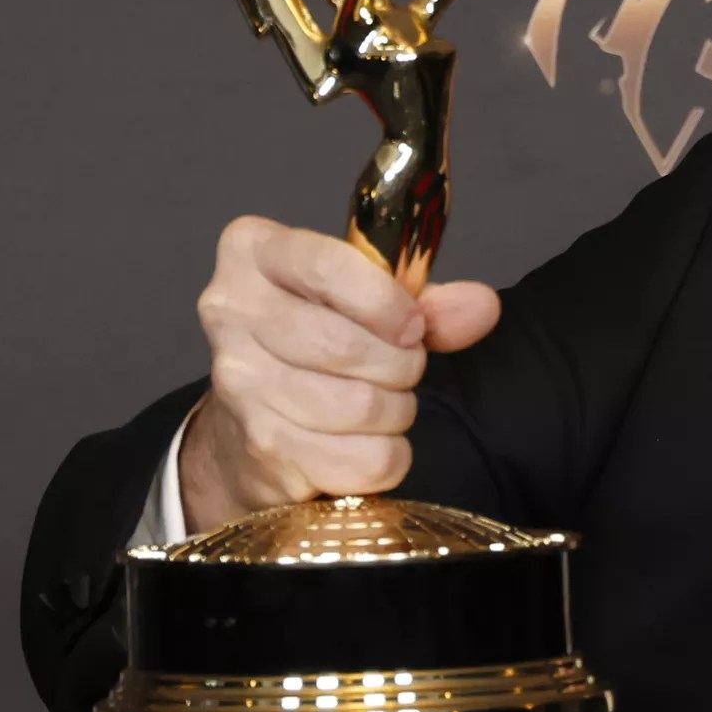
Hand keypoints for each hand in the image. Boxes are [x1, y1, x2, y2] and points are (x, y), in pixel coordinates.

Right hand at [175, 218, 501, 535]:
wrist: (250, 426)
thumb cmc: (315, 347)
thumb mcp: (368, 304)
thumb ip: (427, 302)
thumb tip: (481, 307)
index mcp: (255, 251)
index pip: (330, 268)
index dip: (388, 303)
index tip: (413, 326)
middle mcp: (230, 310)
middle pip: (346, 345)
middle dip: (400, 366)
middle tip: (402, 371)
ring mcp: (238, 381)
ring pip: (358, 407)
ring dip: (395, 413)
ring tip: (384, 405)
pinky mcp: (259, 445)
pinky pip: (360, 460)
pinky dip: (385, 458)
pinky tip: (366, 443)